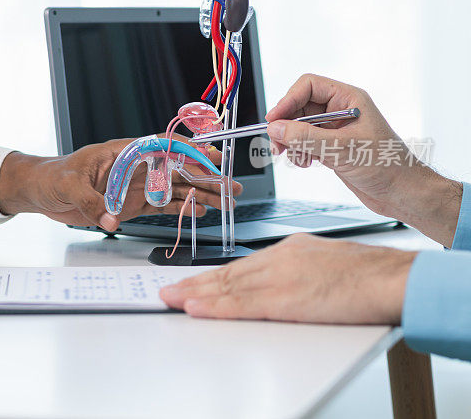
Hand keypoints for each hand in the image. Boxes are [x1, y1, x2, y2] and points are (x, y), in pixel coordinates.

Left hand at [0, 138, 241, 230]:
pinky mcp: (130, 204)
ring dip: (200, 195)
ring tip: (226, 202)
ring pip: (174, 189)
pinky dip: (180, 209)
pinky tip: (199, 212)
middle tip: (232, 187)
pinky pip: (161, 206)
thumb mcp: (69, 185)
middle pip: (177, 170)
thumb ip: (92, 203)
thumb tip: (110, 221)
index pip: (163, 147)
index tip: (212, 159)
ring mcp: (134, 186)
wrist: (38, 191)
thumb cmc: (51, 177)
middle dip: (206, 178)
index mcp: (123, 152)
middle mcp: (134, 168)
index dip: (189, 152)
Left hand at [160, 233, 415, 324]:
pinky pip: (242, 304)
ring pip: (227, 287)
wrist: (392, 277)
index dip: (210, 276)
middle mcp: (277, 259)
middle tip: (166, 291)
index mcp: (287, 250)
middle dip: (193, 284)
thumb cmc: (367, 272)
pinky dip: (215, 307)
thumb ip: (297, 268)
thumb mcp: (324, 259)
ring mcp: (279, 278)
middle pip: (226, 274)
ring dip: (194, 295)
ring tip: (169, 299)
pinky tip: (195, 308)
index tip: (189, 282)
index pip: (239, 266)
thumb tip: (280, 281)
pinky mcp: (285, 298)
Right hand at [265, 73, 460, 245]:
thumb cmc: (387, 166)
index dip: (288, 100)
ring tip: (296, 157)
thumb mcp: (341, 148)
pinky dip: (299, 152)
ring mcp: (335, 129)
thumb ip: (305, 137)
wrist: (401, 193)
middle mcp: (341, 111)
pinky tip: (306, 163)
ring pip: (299, 126)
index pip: (309, 86)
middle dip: (287, 125)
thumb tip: (277, 127)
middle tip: (278, 143)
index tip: (274, 120)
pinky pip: (305, 142)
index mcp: (349, 100)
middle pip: (300, 106)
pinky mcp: (331, 147)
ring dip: (291, 142)